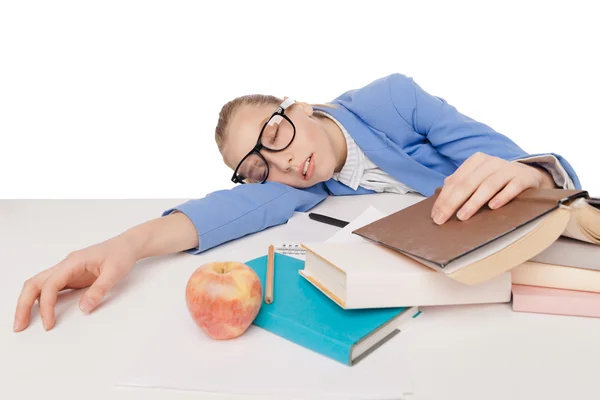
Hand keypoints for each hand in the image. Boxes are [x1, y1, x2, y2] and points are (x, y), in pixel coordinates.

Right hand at [14, 234, 139, 331]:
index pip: (51, 284)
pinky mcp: (71, 277)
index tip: (49, 323)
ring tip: (24, 322)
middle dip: (24, 304)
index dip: (47, 305)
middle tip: (19, 326)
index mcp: (74, 262)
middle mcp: (66, 265)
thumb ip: (99, 289)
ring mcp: (67, 271)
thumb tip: (84, 308)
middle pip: (35, 283)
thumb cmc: (121, 254)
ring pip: (39, 285)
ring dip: (29, 302)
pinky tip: (41, 313)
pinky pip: (50, 289)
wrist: (127, 245)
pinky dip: (42, 300)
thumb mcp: (115, 272)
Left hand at [431, 152, 555, 224]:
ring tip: (462, 216)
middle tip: (442, 219)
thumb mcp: (477, 179)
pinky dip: (502, 197)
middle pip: (468, 183)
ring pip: (487, 185)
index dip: (444, 198)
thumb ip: (460, 185)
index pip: (456, 181)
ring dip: (473, 202)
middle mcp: (491, 162)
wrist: (529, 176)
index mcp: (476, 161)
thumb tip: (440, 199)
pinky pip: (512, 188)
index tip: (435, 215)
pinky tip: (493, 207)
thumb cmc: (497, 181)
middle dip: (452, 202)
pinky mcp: (524, 178)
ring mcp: (508, 169)